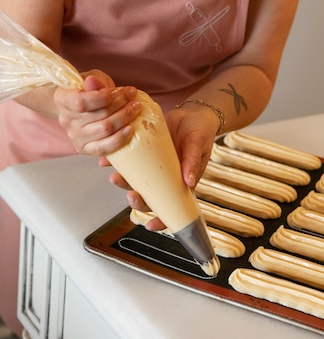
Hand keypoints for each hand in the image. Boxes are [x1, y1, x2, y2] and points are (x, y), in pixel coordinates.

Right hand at [54, 70, 140, 155]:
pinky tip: (130, 129)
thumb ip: (95, 81)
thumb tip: (93, 82)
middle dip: (121, 103)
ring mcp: (76, 137)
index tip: (116, 90)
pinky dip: (119, 139)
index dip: (102, 97)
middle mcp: (67, 120)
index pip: (81, 101)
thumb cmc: (87, 89)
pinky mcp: (85, 149)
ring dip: (125, 117)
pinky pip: (103, 149)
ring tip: (135, 107)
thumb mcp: (91, 78)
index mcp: (62, 100)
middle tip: (133, 95)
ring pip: (105, 130)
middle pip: (99, 115)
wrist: (79, 106)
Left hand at [101, 100, 218, 231]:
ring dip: (124, 182)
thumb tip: (189, 181)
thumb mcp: (198, 144)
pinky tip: (107, 161)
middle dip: (137, 200)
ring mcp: (154, 165)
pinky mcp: (145, 151)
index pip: (172, 206)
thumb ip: (193, 161)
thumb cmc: (201, 131)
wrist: (192, 113)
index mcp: (181, 181)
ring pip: (136, 180)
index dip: (162, 219)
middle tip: (130, 195)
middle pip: (149, 196)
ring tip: (114, 176)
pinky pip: (130, 160)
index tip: (150, 225)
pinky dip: (117, 161)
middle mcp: (166, 177)